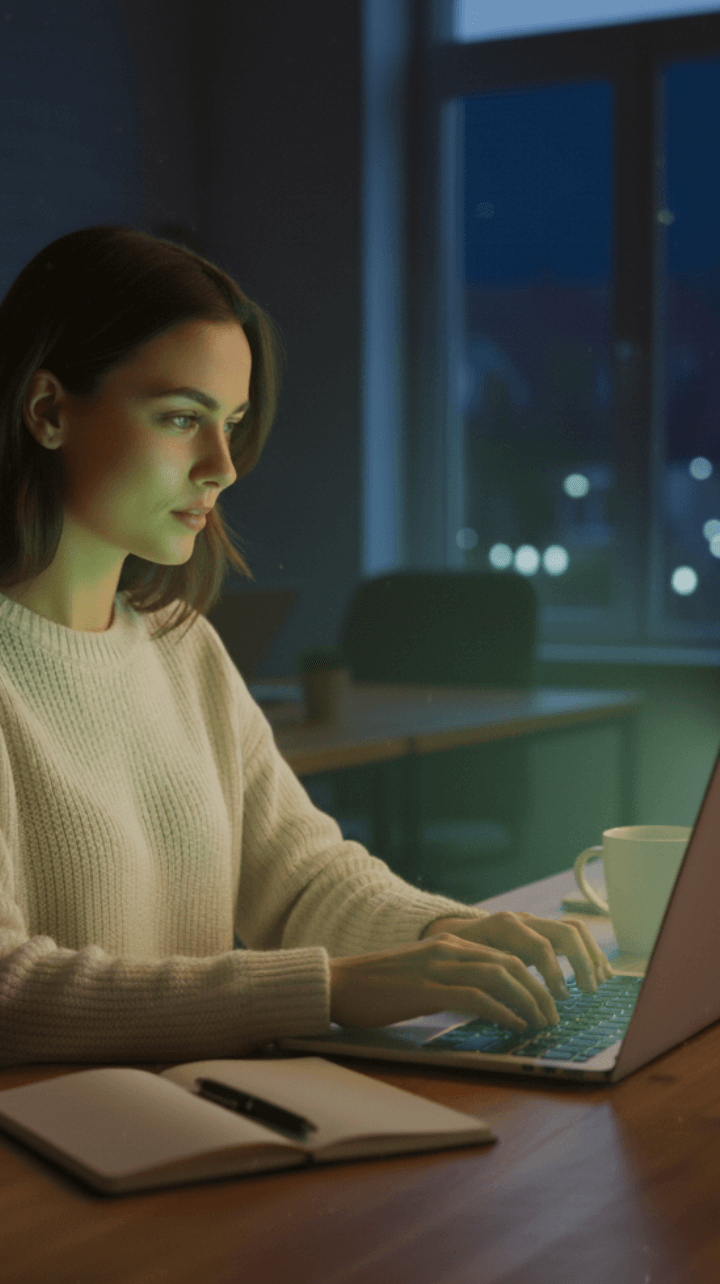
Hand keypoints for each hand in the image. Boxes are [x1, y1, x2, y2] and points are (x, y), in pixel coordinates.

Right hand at [328, 911, 612, 1032]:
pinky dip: (501, 1011)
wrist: (339, 984)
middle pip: (510, 963)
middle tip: (555, 1015)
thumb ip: (455, 983)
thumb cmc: (380, 988)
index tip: (551, 1001)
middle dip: (540, 990)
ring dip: (528, 1001)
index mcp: (451, 945)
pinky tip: (515, 1025)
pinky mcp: (426, 989)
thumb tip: (488, 1004)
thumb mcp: (424, 978)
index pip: (506, 955)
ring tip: (543, 1022)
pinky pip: (474, 997)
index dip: (535, 977)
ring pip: (499, 976)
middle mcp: (449, 950)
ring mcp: (438, 967)